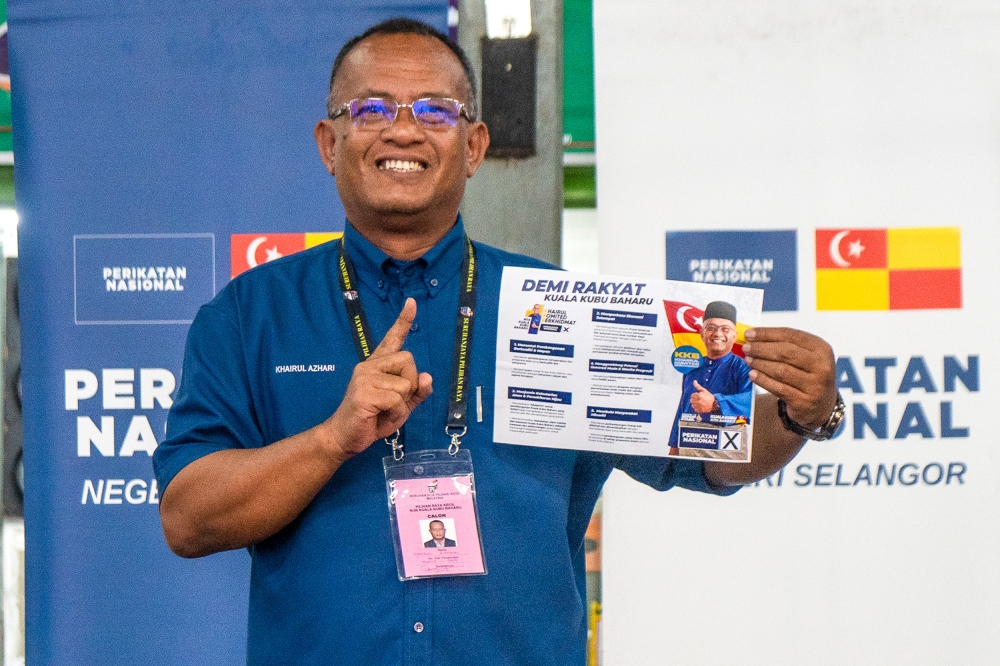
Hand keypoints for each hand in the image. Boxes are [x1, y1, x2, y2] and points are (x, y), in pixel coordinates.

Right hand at [323, 298, 432, 459]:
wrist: (346, 437)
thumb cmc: (373, 420)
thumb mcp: (402, 406)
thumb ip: (416, 392)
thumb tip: (427, 377)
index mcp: (379, 365)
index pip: (393, 338)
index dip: (404, 321)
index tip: (412, 302)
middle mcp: (370, 365)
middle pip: (409, 361)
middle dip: (410, 384)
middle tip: (393, 402)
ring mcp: (365, 376)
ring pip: (405, 383)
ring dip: (402, 404)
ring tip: (383, 411)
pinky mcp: (364, 391)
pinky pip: (397, 399)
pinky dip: (396, 412)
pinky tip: (379, 415)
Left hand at [689, 380, 716, 412]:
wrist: (714, 404)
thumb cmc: (709, 396)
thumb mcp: (704, 390)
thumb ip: (698, 386)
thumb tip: (694, 381)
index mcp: (699, 396)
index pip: (692, 395)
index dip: (695, 395)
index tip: (699, 396)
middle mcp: (698, 401)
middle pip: (691, 400)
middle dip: (694, 399)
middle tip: (699, 399)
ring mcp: (698, 406)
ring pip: (692, 405)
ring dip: (695, 404)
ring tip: (700, 403)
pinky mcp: (699, 410)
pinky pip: (695, 409)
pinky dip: (697, 408)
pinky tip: (700, 406)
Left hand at [742, 327, 836, 428]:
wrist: (822, 405)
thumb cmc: (808, 374)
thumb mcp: (805, 356)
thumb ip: (783, 345)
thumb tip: (753, 336)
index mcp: (821, 349)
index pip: (791, 336)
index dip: (767, 333)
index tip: (749, 333)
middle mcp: (821, 366)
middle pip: (785, 352)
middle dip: (761, 348)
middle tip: (746, 347)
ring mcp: (814, 385)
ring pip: (781, 370)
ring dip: (760, 363)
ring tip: (748, 360)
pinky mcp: (804, 401)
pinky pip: (778, 388)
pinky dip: (763, 380)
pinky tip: (752, 374)